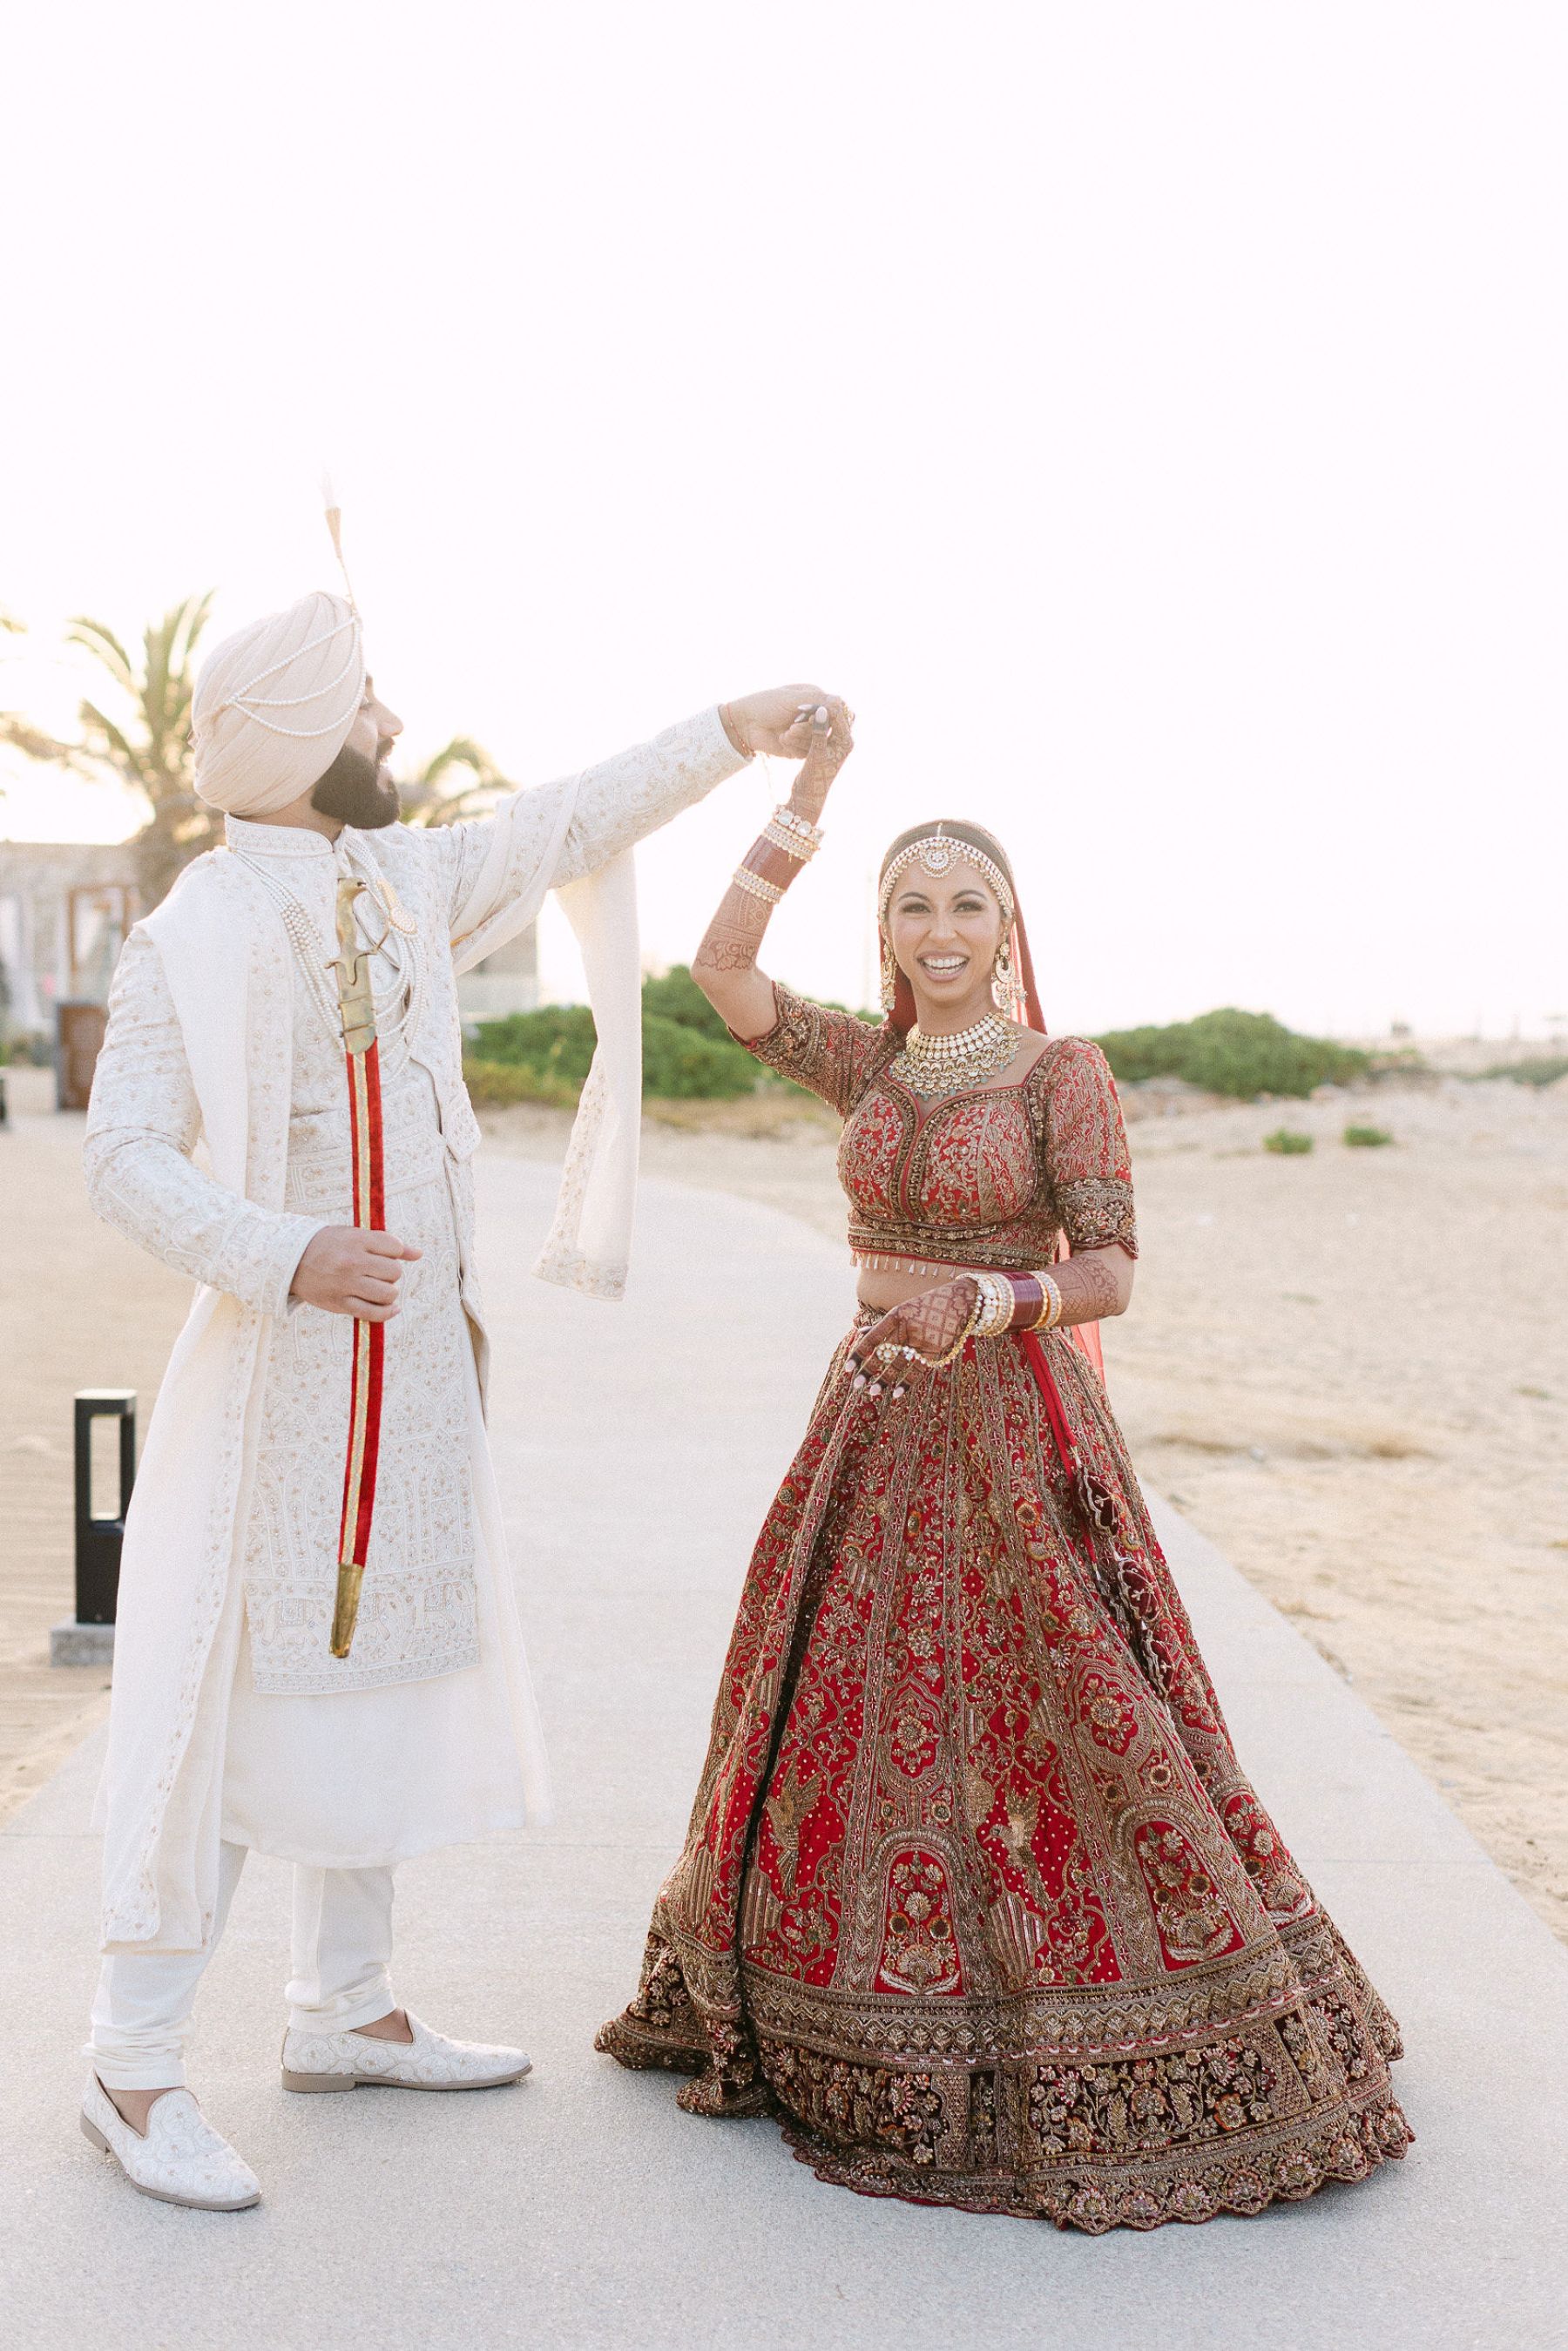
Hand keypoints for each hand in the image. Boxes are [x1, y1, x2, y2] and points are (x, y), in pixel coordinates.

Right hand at [291, 1226, 421, 1318]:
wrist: (292, 1261)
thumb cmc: (329, 1245)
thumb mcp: (355, 1235)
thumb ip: (388, 1243)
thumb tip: (419, 1254)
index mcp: (356, 1240)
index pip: (394, 1247)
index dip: (394, 1252)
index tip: (383, 1254)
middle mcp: (352, 1262)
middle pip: (394, 1272)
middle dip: (391, 1273)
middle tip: (377, 1272)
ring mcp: (346, 1284)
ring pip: (388, 1294)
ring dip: (389, 1293)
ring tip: (379, 1287)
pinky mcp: (340, 1303)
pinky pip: (373, 1313)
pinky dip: (387, 1313)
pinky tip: (391, 1308)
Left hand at [723, 684, 853, 759]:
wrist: (746, 723)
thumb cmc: (767, 705)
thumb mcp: (792, 699)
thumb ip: (817, 700)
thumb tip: (840, 701)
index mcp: (816, 698)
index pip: (836, 709)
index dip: (830, 716)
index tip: (819, 717)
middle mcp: (815, 716)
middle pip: (828, 728)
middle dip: (810, 727)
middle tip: (793, 723)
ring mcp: (808, 733)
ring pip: (818, 742)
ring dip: (800, 737)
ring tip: (785, 731)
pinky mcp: (800, 749)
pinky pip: (806, 752)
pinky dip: (793, 745)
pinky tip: (781, 738)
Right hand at [788, 701, 854, 824]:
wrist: (809, 795)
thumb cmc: (813, 778)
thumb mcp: (815, 754)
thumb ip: (818, 732)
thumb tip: (822, 710)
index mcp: (845, 742)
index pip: (838, 716)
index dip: (822, 707)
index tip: (805, 703)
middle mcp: (843, 740)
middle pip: (834, 716)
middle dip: (817, 709)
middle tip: (801, 704)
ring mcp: (834, 742)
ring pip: (825, 720)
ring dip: (812, 715)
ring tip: (797, 711)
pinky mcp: (825, 744)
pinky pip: (818, 726)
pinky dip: (809, 722)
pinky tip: (797, 718)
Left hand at [845, 1277, 979, 1398]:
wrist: (961, 1300)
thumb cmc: (926, 1305)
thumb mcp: (902, 1310)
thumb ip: (882, 1325)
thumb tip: (859, 1334)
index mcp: (895, 1316)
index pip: (872, 1338)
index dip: (859, 1354)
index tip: (847, 1368)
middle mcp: (907, 1328)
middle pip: (883, 1353)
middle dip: (868, 1370)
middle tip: (856, 1386)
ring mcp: (922, 1339)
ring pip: (899, 1364)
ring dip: (885, 1379)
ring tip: (873, 1392)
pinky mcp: (936, 1349)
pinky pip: (918, 1370)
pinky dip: (906, 1382)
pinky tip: (896, 1393)